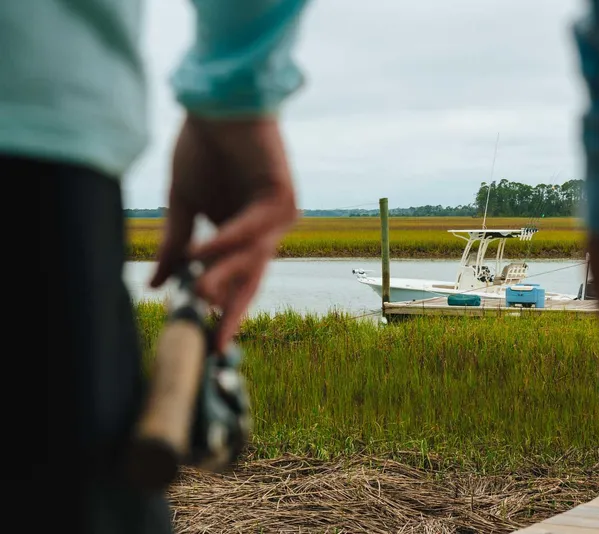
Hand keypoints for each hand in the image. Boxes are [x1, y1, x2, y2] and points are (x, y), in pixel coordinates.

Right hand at [150, 115, 297, 349]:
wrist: (216, 105)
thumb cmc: (203, 149)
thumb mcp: (183, 205)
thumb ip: (175, 247)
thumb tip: (156, 286)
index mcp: (243, 234)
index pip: (236, 281)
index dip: (223, 310)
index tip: (209, 341)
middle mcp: (265, 230)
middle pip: (250, 278)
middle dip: (231, 308)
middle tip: (213, 338)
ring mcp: (278, 215)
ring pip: (251, 257)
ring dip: (223, 275)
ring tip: (197, 296)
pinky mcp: (283, 196)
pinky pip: (252, 226)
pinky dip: (226, 239)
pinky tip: (200, 251)